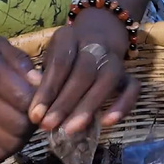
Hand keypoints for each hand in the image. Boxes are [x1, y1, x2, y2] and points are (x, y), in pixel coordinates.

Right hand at [0, 34, 40, 159]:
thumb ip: (20, 61)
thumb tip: (39, 82)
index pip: (23, 98)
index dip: (39, 100)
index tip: (40, 95)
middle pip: (20, 124)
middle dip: (34, 120)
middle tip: (35, 111)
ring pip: (12, 142)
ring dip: (25, 135)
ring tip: (24, 121)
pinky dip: (11, 146)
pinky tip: (11, 132)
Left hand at [28, 9, 139, 133]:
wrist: (99, 34)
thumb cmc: (66, 54)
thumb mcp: (49, 57)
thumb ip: (42, 75)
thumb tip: (31, 92)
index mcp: (69, 37)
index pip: (60, 62)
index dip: (48, 90)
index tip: (35, 115)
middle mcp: (95, 45)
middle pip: (83, 73)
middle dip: (65, 103)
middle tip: (49, 126)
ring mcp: (115, 59)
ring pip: (106, 80)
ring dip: (88, 107)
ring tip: (70, 130)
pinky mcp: (129, 73)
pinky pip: (132, 89)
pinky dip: (122, 106)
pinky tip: (106, 123)